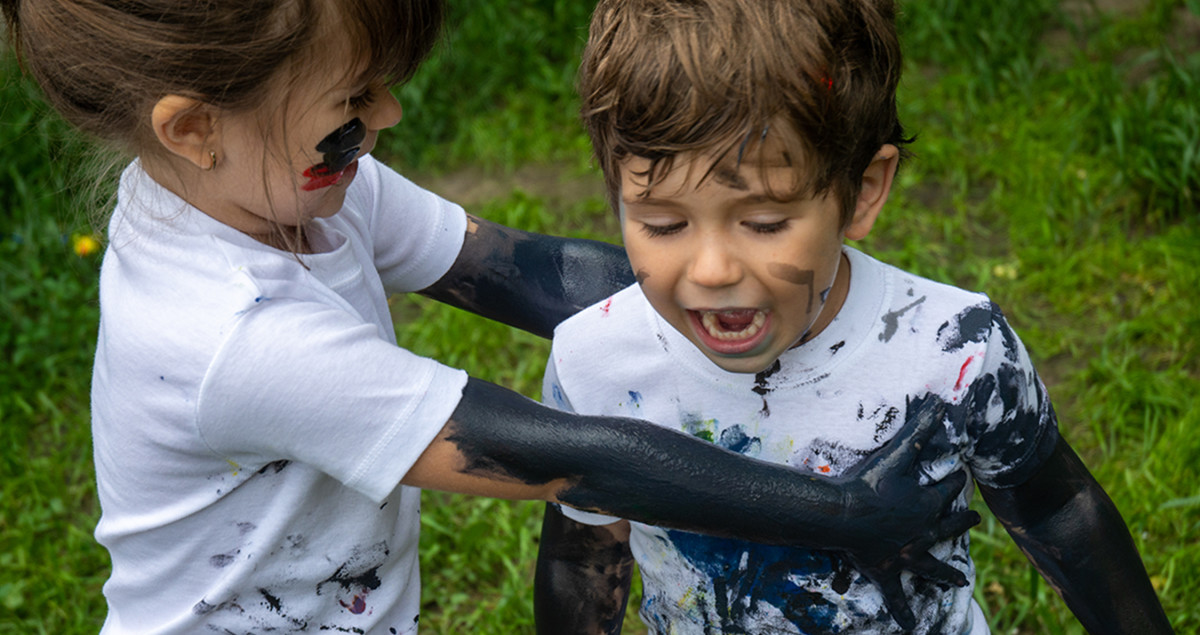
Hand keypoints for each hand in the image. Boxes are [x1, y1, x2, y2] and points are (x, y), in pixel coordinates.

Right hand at [834, 397, 980, 630]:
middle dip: (961, 525)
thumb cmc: (870, 482)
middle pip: (948, 528)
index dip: (954, 483)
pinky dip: (902, 610)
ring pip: (931, 566)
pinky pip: (896, 595)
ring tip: (960, 583)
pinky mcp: (887, 570)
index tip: (960, 478)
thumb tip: (940, 403)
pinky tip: (910, 625)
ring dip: (946, 573)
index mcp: (927, 504)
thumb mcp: (896, 453)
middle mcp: (922, 532)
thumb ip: (918, 429)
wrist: (846, 514)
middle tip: (973, 523)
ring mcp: (906, 554)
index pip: (947, 490)